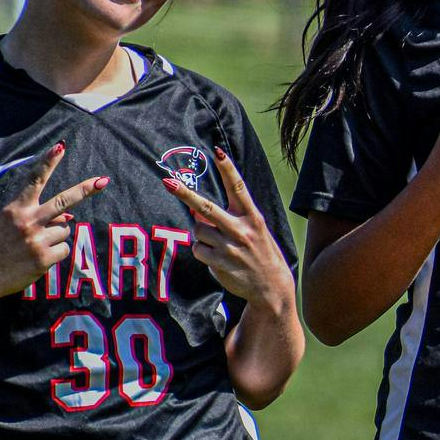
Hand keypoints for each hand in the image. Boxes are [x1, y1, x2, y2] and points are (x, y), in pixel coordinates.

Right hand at [0, 143, 108, 301]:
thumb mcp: (7, 224)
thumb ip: (35, 216)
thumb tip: (69, 217)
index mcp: (16, 208)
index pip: (34, 181)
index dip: (47, 163)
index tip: (60, 147)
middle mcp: (27, 221)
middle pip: (63, 201)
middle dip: (85, 190)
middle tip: (103, 181)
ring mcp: (36, 240)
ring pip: (65, 229)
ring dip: (56, 236)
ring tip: (33, 246)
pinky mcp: (44, 258)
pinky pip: (64, 249)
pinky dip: (56, 254)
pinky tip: (37, 258)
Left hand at [163, 147, 294, 311]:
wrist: (271, 287)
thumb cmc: (259, 253)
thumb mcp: (251, 231)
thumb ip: (226, 218)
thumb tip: (194, 209)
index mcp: (253, 217)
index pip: (238, 188)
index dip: (228, 169)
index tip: (218, 152)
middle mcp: (242, 230)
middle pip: (207, 208)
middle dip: (186, 194)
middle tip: (169, 182)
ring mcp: (230, 247)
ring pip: (198, 230)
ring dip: (202, 234)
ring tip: (218, 243)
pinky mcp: (220, 263)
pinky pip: (198, 249)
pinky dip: (203, 251)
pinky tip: (217, 258)